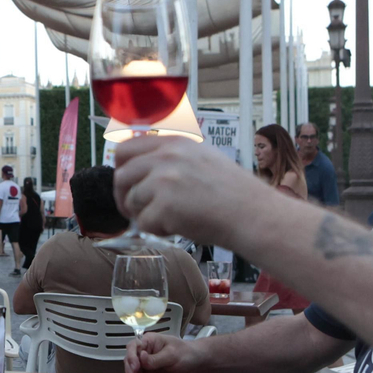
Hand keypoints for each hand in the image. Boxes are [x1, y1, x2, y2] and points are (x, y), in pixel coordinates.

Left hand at [114, 136, 267, 246]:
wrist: (252, 213)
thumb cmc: (231, 192)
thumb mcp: (200, 157)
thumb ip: (169, 157)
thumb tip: (139, 166)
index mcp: (173, 143)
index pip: (125, 148)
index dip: (121, 168)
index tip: (127, 183)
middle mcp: (166, 157)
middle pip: (121, 176)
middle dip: (123, 197)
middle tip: (134, 210)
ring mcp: (164, 180)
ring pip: (131, 201)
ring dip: (144, 215)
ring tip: (169, 218)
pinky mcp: (164, 206)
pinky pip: (143, 223)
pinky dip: (157, 230)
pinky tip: (178, 227)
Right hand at [124, 333, 202, 372]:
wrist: (195, 364)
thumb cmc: (185, 353)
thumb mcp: (171, 355)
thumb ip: (156, 358)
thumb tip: (141, 358)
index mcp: (148, 342)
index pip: (133, 346)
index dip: (131, 356)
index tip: (136, 367)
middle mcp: (144, 352)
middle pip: (130, 360)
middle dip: (131, 372)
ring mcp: (147, 364)